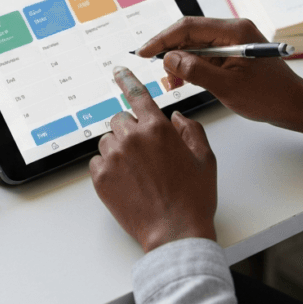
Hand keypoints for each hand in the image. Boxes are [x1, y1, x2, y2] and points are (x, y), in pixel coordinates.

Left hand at [89, 66, 216, 252]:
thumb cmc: (193, 198)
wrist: (174, 232)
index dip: (126, 79)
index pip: (137, 94)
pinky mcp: (101, 178)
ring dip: (119, 148)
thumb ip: (191, 130)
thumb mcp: (205, 158)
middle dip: (131, 130)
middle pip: (121, 119)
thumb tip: (175, 118)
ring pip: (108, 140)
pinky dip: (109, 167)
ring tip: (138, 172)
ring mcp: (113, 158)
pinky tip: (127, 182)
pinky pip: (97, 161)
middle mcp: (132, 138)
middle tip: (146, 154)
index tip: (117, 70)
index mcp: (158, 128)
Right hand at [136, 17, 302, 140]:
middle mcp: (233, 31)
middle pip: (190, 34)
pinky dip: (191, 68)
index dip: (162, 39)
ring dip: (179, 63)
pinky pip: (205, 56)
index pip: (189, 27)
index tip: (143, 52)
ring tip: (171, 84)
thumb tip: (170, 59)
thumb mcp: (228, 87)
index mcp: (235, 31)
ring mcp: (233, 41)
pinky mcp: (233, 53)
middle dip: (170, 53)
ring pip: (195, 46)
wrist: (294, 105)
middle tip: (159, 74)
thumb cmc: (269, 97)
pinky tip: (182, 82)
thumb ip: (196, 71)